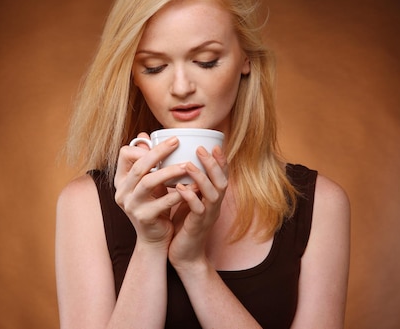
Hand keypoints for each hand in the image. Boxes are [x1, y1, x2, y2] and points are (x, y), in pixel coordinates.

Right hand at [114, 133, 186, 248]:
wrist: (155, 238)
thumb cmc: (154, 204)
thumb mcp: (149, 182)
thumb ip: (148, 162)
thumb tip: (145, 135)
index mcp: (121, 179)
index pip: (125, 154)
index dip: (143, 145)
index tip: (165, 141)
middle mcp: (122, 191)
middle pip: (139, 165)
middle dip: (159, 152)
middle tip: (177, 142)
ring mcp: (131, 205)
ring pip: (148, 182)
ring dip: (170, 171)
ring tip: (187, 165)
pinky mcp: (143, 217)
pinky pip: (162, 202)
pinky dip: (179, 193)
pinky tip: (193, 187)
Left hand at [168, 145, 228, 268]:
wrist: (184, 256)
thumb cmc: (184, 226)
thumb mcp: (187, 202)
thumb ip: (187, 184)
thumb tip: (177, 163)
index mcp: (212, 198)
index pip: (222, 176)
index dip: (220, 161)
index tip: (214, 144)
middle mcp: (214, 206)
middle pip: (222, 181)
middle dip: (213, 164)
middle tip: (201, 148)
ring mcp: (208, 216)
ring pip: (212, 194)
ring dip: (202, 178)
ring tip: (189, 165)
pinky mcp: (198, 227)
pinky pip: (198, 210)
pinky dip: (190, 197)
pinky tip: (180, 187)